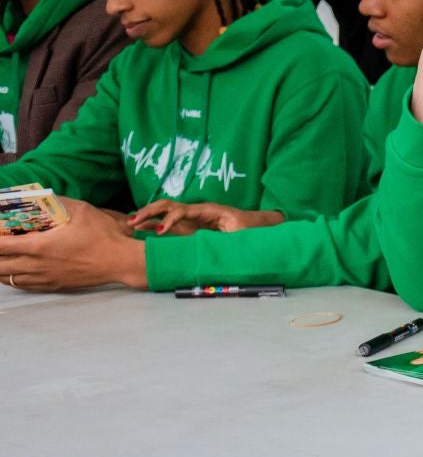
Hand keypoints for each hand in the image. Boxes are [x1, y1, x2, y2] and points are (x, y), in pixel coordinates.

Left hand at [0, 198, 146, 289]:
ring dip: (0, 268)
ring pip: (8, 279)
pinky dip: (12, 279)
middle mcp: (37, 265)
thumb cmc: (103, 235)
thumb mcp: (81, 210)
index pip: (0, 246)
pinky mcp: (53, 285)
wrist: (121, 261)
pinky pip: (23, 286)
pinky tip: (14, 272)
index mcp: (39, 246)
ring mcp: (44, 278)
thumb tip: (42, 196)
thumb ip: (57, 202)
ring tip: (2, 257)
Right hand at [129, 199, 282, 235]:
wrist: (260, 226)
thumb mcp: (240, 235)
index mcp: (209, 210)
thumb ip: (225, 241)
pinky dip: (155, 226)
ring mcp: (193, 219)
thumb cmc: (252, 229)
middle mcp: (198, 212)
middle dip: (151, 212)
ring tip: (129, 224)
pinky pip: (171, 225)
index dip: (171, 219)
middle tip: (133, 221)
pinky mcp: (191, 228)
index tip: (161, 231)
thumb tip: (211, 251)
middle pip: (170, 206)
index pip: (184, 210)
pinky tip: (139, 230)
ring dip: (149, 217)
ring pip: (166, 213)